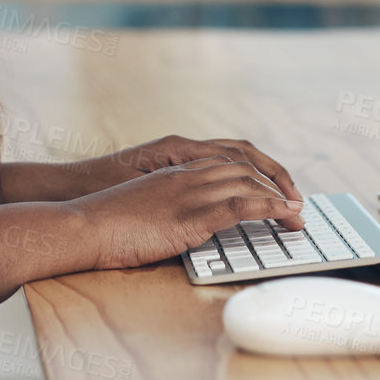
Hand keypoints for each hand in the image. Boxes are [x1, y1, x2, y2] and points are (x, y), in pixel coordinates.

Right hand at [69, 134, 303, 203]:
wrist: (81, 224)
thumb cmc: (105, 221)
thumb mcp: (142, 204)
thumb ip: (168, 204)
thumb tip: (187, 221)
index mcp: (174, 166)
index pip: (228, 155)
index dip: (257, 169)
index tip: (276, 186)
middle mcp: (185, 171)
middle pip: (244, 162)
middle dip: (276, 180)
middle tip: (297, 201)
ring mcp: (187, 190)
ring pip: (247, 180)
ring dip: (279, 195)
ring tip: (297, 213)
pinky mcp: (189, 214)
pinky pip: (239, 203)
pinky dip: (268, 207)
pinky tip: (284, 215)